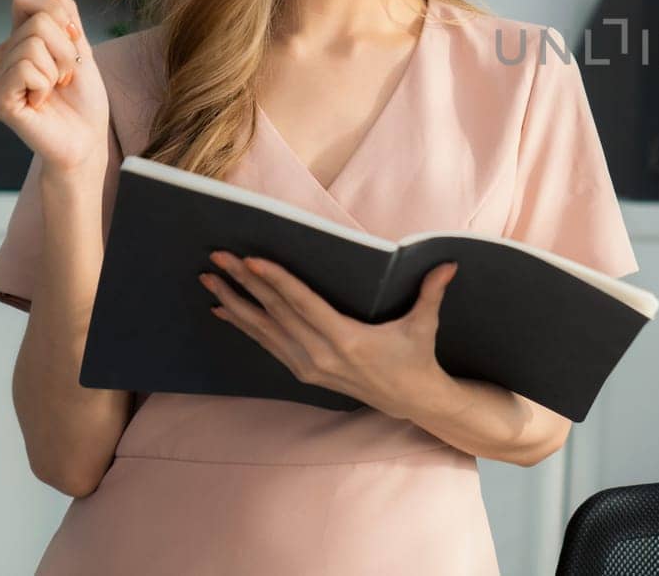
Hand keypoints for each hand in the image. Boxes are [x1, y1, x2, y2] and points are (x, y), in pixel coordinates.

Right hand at [0, 0, 108, 174]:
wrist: (87, 139)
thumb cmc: (84, 99)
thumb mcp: (81, 47)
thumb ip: (65, 13)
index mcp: (21, 41)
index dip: (57, 13)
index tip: (73, 39)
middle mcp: (3, 57)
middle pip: (36, 21)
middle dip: (66, 48)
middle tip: (67, 74)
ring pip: (32, 44)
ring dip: (59, 68)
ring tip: (56, 89)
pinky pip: (26, 68)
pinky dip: (46, 84)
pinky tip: (42, 102)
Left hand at [199, 252, 458, 419]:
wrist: (410, 401)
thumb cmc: (417, 358)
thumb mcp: (424, 326)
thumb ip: (431, 293)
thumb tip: (448, 263)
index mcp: (346, 339)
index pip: (302, 304)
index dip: (276, 281)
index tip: (251, 261)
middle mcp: (320, 354)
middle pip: (275, 313)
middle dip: (243, 284)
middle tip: (218, 258)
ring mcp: (308, 366)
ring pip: (263, 330)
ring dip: (235, 303)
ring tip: (210, 280)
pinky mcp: (304, 372)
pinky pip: (267, 344)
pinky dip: (244, 326)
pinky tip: (224, 310)